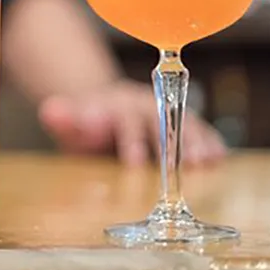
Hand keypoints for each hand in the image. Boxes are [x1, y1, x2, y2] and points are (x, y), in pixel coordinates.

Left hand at [37, 80, 225, 166]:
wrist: (103, 106)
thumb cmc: (87, 122)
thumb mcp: (70, 123)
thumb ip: (63, 119)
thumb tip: (51, 111)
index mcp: (114, 105)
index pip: (121, 118)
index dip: (129, 139)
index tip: (134, 162)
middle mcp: (141, 104)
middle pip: (157, 120)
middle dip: (167, 141)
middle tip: (176, 165)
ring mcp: (162, 112)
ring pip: (181, 122)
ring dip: (193, 141)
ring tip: (205, 161)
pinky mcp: (179, 122)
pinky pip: (197, 127)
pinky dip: (209, 140)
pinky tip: (218, 156)